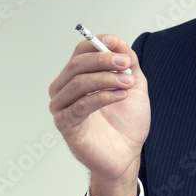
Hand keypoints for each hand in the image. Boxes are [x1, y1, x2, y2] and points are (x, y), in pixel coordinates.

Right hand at [48, 34, 149, 195]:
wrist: (127, 154)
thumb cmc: (126, 122)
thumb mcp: (133, 85)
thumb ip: (128, 63)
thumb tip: (117, 41)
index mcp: (77, 76)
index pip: (80, 51)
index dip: (98, 44)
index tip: (118, 44)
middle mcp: (64, 89)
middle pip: (77, 64)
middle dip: (104, 60)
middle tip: (126, 64)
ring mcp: (62, 107)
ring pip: (78, 82)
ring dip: (106, 79)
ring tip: (127, 84)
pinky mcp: (66, 125)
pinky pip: (81, 105)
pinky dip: (102, 97)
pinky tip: (120, 96)